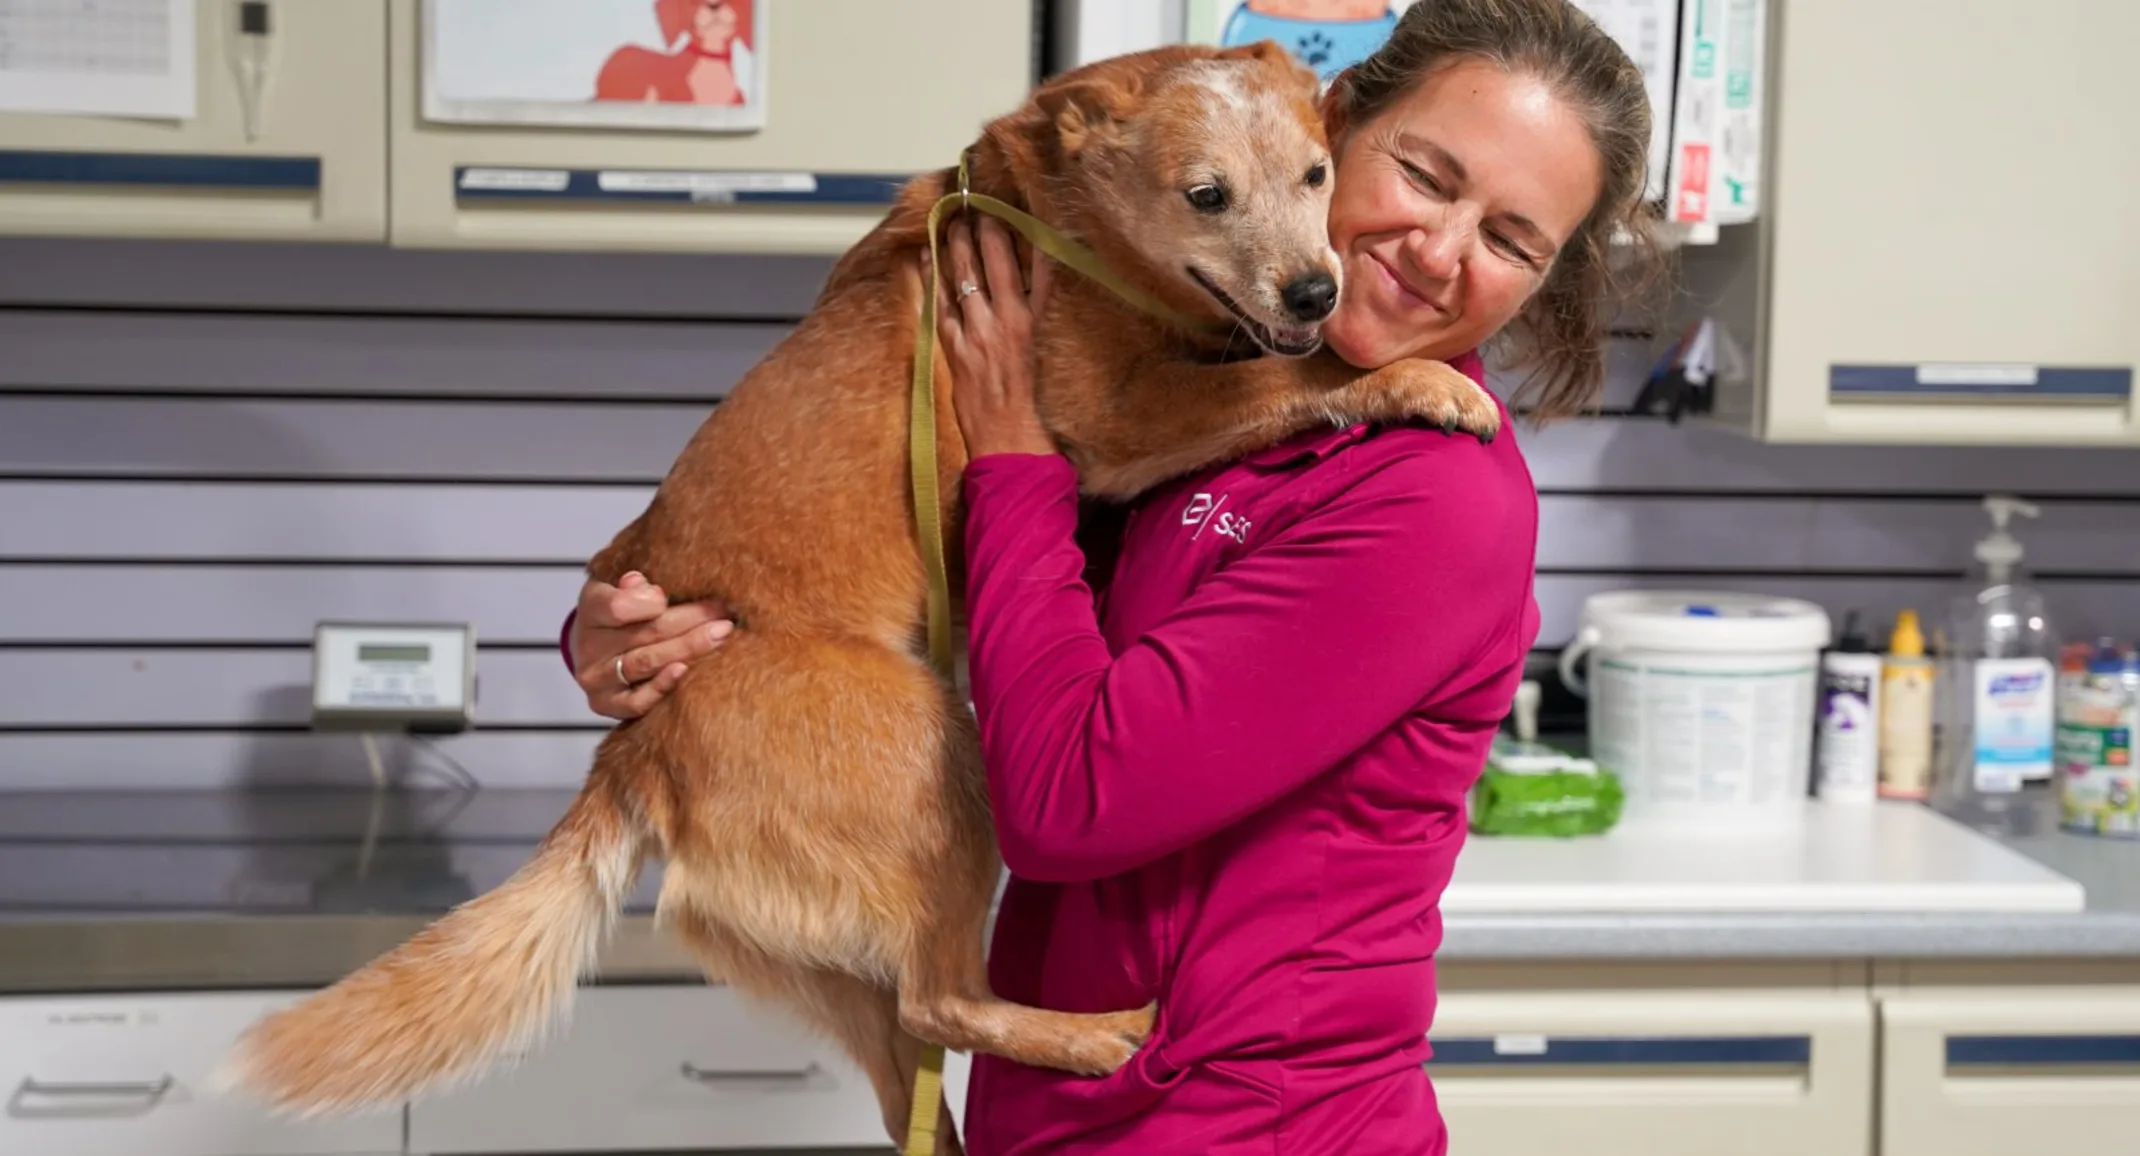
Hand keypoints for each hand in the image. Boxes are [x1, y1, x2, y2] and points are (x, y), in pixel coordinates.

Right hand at [569, 571, 732, 719]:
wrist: (597, 648)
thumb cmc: (619, 611)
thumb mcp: (621, 585)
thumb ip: (633, 583)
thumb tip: (643, 585)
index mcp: (592, 609)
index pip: (617, 606)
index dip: (649, 601)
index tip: (676, 595)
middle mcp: (589, 647)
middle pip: (646, 633)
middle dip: (692, 619)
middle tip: (726, 611)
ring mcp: (597, 679)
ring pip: (647, 662)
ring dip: (689, 648)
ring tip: (722, 634)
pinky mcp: (607, 705)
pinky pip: (637, 701)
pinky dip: (663, 686)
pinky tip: (687, 670)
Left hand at [927, 213, 1057, 459]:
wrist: (1013, 447)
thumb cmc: (1040, 412)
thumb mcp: (1055, 362)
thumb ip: (1048, 326)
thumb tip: (1042, 295)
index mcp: (1041, 325)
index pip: (1040, 268)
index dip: (1031, 235)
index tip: (1025, 210)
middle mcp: (1009, 323)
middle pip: (997, 263)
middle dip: (986, 230)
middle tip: (978, 207)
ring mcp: (978, 335)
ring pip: (965, 278)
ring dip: (957, 246)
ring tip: (952, 221)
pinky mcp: (955, 350)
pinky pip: (939, 304)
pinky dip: (932, 279)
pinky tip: (927, 258)